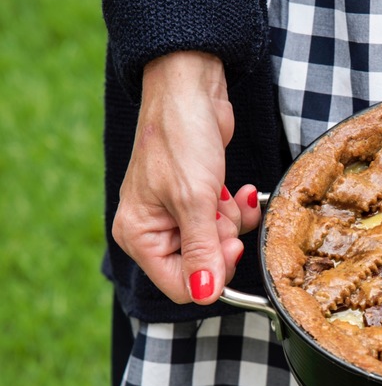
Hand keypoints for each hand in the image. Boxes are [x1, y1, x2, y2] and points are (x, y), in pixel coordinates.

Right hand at [111, 51, 260, 303]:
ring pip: (219, 245)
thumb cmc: (181, 138)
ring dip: (231, 222)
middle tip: (222, 215)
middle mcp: (155, 231)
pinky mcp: (199, 201)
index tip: (229, 247)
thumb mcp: (195, 201)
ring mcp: (178, 216)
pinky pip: (227, 223)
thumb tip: (204, 296)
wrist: (191, 90)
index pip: (180, 286)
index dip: (212, 274)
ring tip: (222, 193)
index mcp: (139, 236)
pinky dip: (237, 208)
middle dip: (223, 242)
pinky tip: (238, 190)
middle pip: (203, 267)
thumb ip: (202, 252)